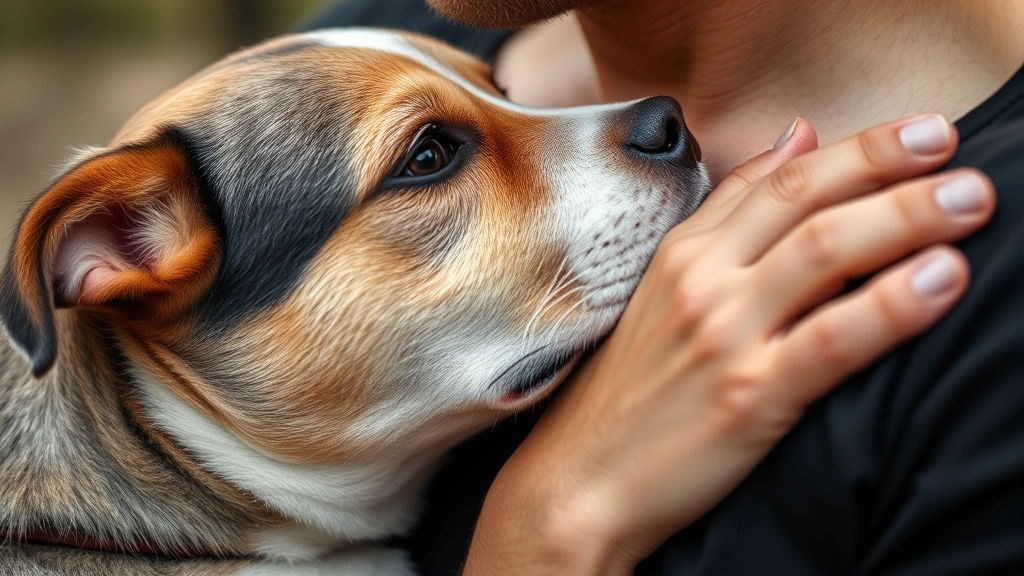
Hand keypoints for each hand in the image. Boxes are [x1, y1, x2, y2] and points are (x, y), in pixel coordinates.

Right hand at [463, 115, 995, 574]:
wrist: (581, 479)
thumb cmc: (630, 389)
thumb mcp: (665, 289)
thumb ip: (730, 213)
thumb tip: (795, 138)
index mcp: (683, 253)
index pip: (777, 177)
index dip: (855, 147)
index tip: (917, 130)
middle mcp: (702, 280)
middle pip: (806, 199)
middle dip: (889, 164)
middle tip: (954, 144)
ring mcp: (723, 335)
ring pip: (826, 252)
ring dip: (908, 216)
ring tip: (972, 200)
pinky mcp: (749, 396)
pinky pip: (833, 338)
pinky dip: (894, 303)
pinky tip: (942, 278)